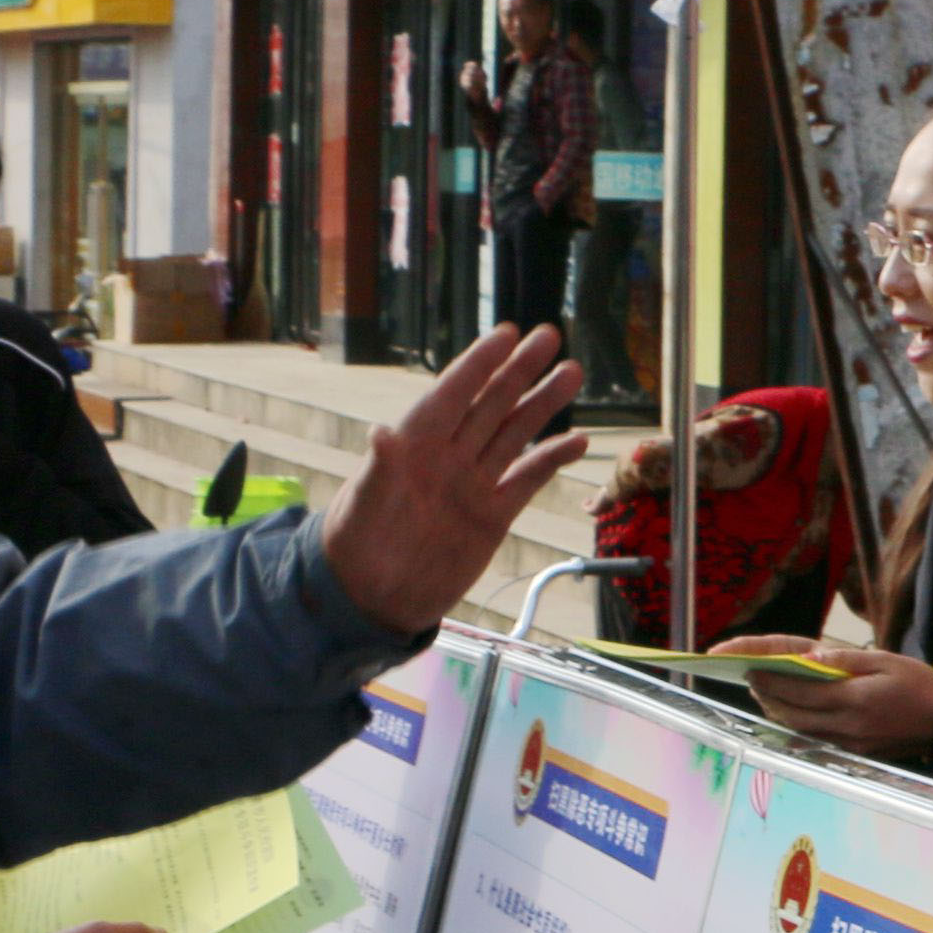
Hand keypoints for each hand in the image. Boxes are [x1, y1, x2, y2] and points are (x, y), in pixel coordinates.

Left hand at [319, 324, 590, 634]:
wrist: (373, 598)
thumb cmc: (356, 545)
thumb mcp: (363, 507)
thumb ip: (378, 471)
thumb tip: (380, 433)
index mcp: (416, 445)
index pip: (452, 394)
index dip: (478, 364)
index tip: (505, 334)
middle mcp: (449, 456)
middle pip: (491, 404)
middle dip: (520, 371)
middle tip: (549, 336)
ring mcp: (473, 484)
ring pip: (514, 434)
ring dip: (543, 405)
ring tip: (571, 374)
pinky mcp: (492, 516)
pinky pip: (527, 480)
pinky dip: (551, 461)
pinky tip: (577, 442)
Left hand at [721, 635, 932, 752]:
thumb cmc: (920, 686)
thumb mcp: (887, 660)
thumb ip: (846, 660)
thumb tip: (810, 658)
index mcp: (855, 699)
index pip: (801, 691)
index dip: (773, 682)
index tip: (752, 670)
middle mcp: (848, 726)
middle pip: (795, 714)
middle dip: (769, 698)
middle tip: (752, 682)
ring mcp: (851, 743)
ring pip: (802, 730)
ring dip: (780, 713)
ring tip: (765, 696)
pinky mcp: (856, 752)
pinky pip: (818, 739)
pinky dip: (799, 725)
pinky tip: (792, 714)